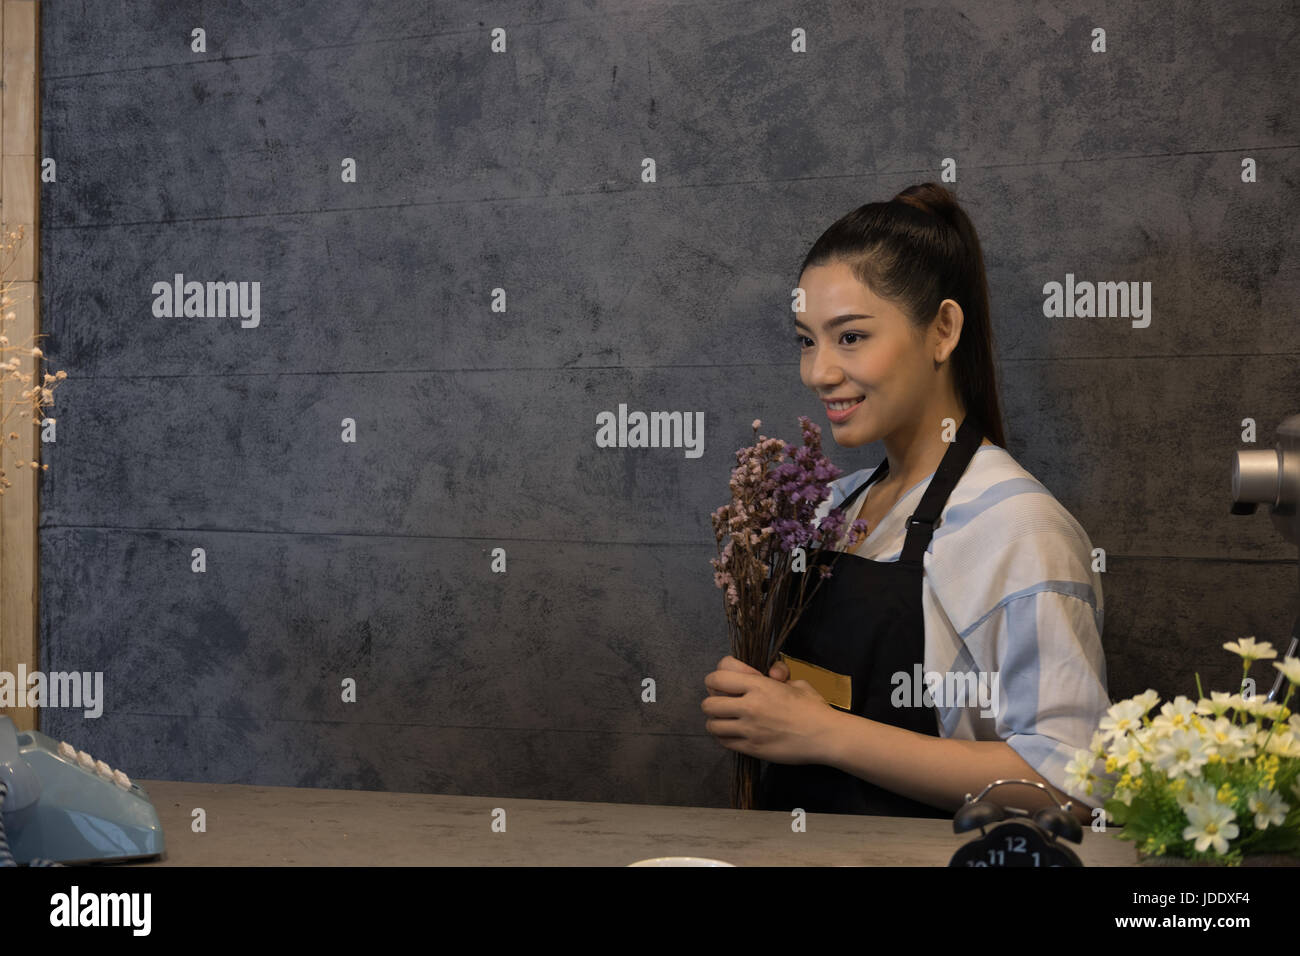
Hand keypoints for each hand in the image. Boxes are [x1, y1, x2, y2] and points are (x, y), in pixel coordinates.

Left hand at [702, 655, 839, 764]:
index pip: (717, 676)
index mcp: (759, 685)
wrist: (825, 736)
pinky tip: (735, 734)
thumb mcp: (796, 683)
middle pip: (709, 703)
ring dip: (717, 721)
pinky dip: (725, 737)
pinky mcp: (752, 748)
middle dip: (714, 701)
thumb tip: (771, 674)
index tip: (730, 683)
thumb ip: (777, 676)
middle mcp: (750, 706)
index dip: (718, 678)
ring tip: (728, 720)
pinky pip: (724, 742)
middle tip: (725, 703)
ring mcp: (749, 729)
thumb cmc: (813, 707)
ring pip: (712, 725)